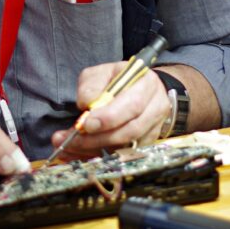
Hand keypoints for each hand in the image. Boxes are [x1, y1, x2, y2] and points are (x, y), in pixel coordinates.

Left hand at [50, 61, 171, 158]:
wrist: (137, 88)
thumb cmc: (116, 79)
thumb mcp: (100, 73)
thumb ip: (91, 86)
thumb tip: (87, 104)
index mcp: (147, 84)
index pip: (132, 104)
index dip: (109, 118)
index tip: (86, 124)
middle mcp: (156, 107)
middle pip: (132, 130)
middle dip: (100, 138)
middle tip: (73, 140)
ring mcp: (155, 127)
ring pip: (128, 146)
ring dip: (98, 149)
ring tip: (73, 147)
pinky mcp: (148, 142)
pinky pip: (126, 155)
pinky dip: (103, 155)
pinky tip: (84, 152)